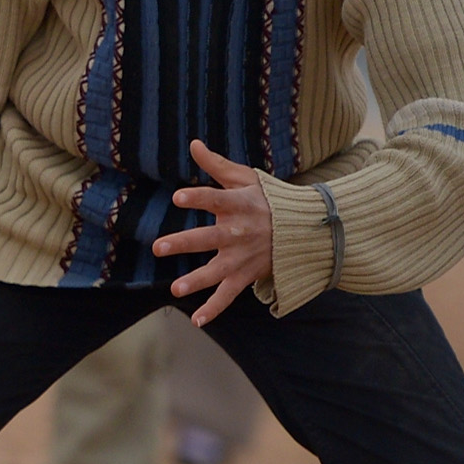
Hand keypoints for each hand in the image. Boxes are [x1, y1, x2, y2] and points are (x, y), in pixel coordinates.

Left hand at [152, 137, 274, 322]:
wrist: (306, 228)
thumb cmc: (268, 198)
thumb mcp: (246, 178)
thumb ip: (216, 164)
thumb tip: (192, 143)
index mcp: (238, 205)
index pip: (215, 199)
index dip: (198, 198)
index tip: (179, 198)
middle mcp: (239, 232)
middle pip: (209, 238)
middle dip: (184, 242)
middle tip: (158, 247)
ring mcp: (242, 256)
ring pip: (217, 271)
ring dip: (197, 280)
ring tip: (175, 288)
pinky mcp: (246, 274)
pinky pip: (228, 294)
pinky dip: (214, 309)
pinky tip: (197, 320)